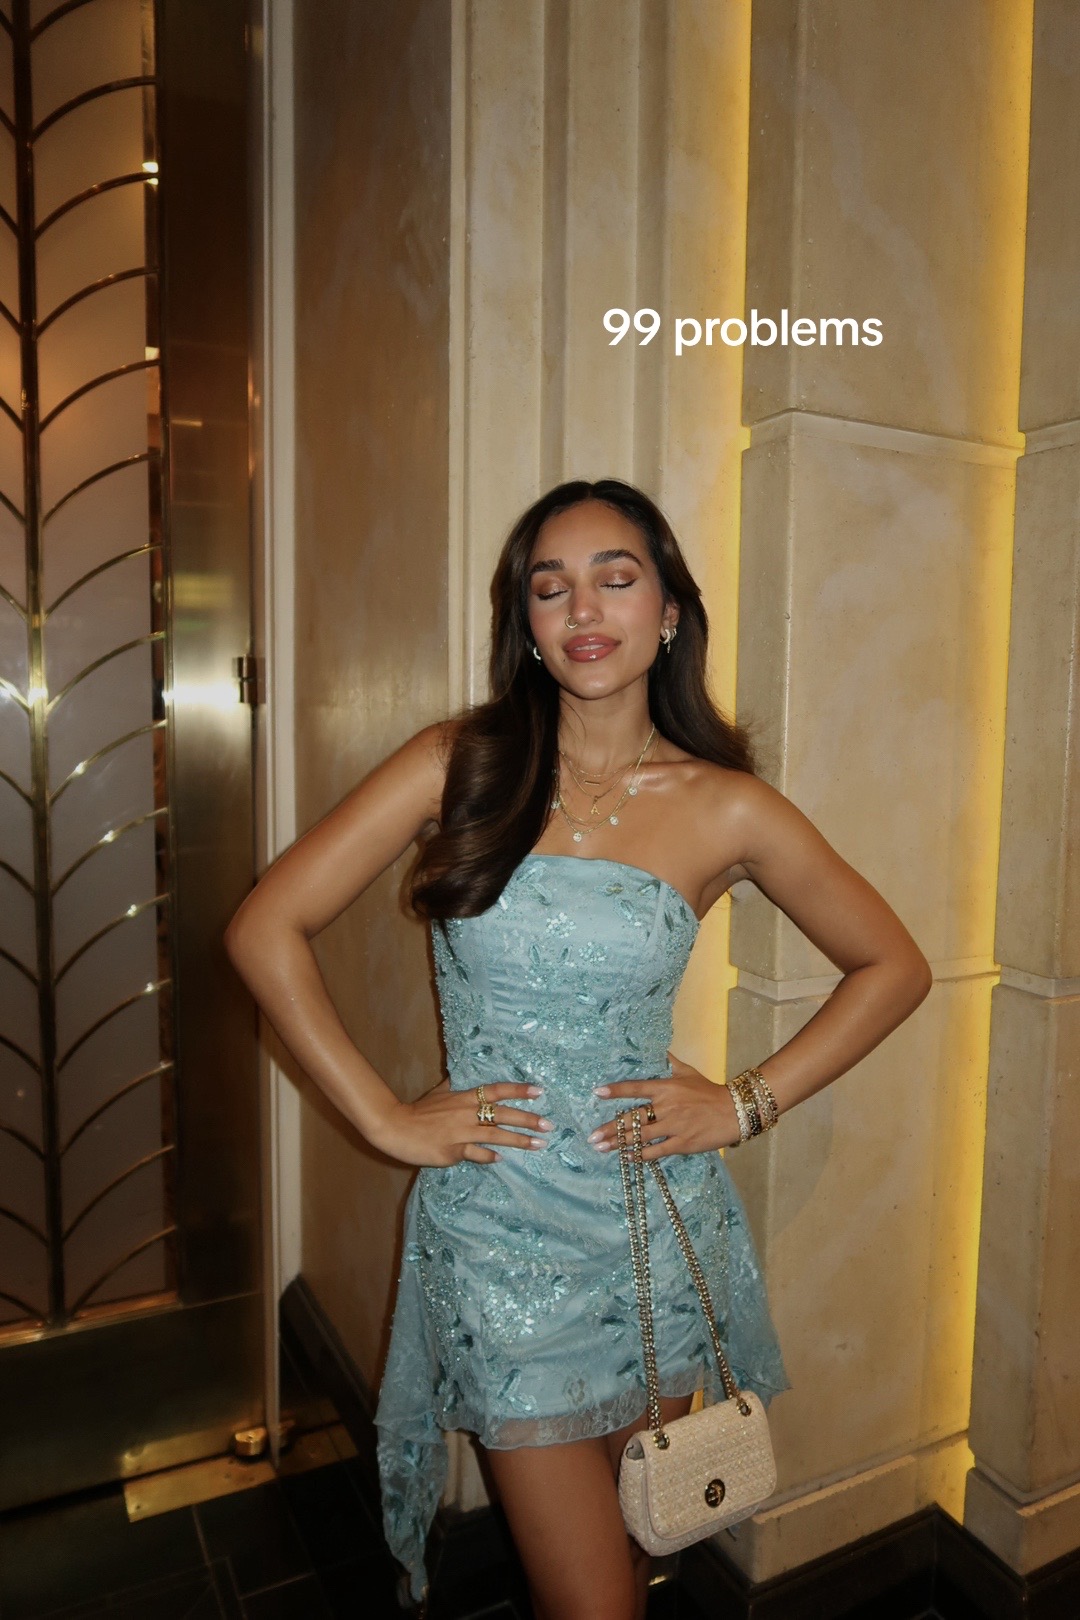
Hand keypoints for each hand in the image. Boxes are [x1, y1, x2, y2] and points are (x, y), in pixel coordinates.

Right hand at [368, 1079, 553, 1166]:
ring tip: (538, 1145)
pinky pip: (476, 1154)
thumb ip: (453, 1085)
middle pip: (502, 1114)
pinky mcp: (453, 1151)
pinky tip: (500, 1160)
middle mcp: (465, 1113)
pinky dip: (489, 1157)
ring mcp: (460, 1134)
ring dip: (518, 1141)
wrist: (395, 1127)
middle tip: (548, 1124)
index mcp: (463, 1097)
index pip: (495, 1090)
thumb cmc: (418, 1110)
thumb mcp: (438, 1093)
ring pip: (495, 1136)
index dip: (518, 1090)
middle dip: (527, 1119)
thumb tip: (460, 1075)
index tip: (539, 1091)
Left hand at [587, 1053, 739, 1159]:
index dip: (616, 1090)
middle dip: (610, 1128)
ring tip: (601, 1148)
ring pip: (640, 1136)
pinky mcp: (682, 1143)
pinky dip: (641, 1155)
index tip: (597, 1092)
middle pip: (632, 1118)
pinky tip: (628, 1157)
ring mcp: (673, 1126)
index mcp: (666, 1088)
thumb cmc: (710, 1091)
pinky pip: (656, 1151)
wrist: (735, 1111)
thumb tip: (662, 1050)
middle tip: (592, 1136)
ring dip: (619, 1143)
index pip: (635, 1088)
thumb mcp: (689, 1072)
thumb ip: (672, 1063)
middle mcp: (666, 1107)